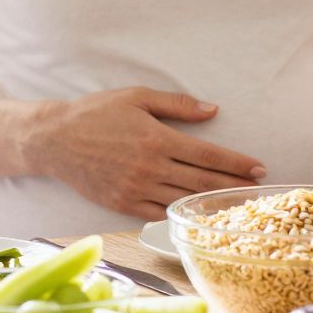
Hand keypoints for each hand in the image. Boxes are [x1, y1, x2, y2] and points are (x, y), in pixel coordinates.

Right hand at [29, 88, 266, 223]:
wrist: (54, 140)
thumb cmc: (96, 113)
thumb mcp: (137, 97)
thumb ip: (177, 104)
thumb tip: (213, 110)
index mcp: (157, 139)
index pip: (208, 155)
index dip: (237, 163)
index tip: (258, 168)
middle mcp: (149, 167)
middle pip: (202, 181)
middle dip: (234, 186)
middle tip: (258, 190)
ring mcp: (136, 189)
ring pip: (184, 200)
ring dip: (213, 204)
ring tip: (237, 206)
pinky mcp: (122, 205)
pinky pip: (159, 214)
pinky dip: (181, 215)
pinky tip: (197, 215)